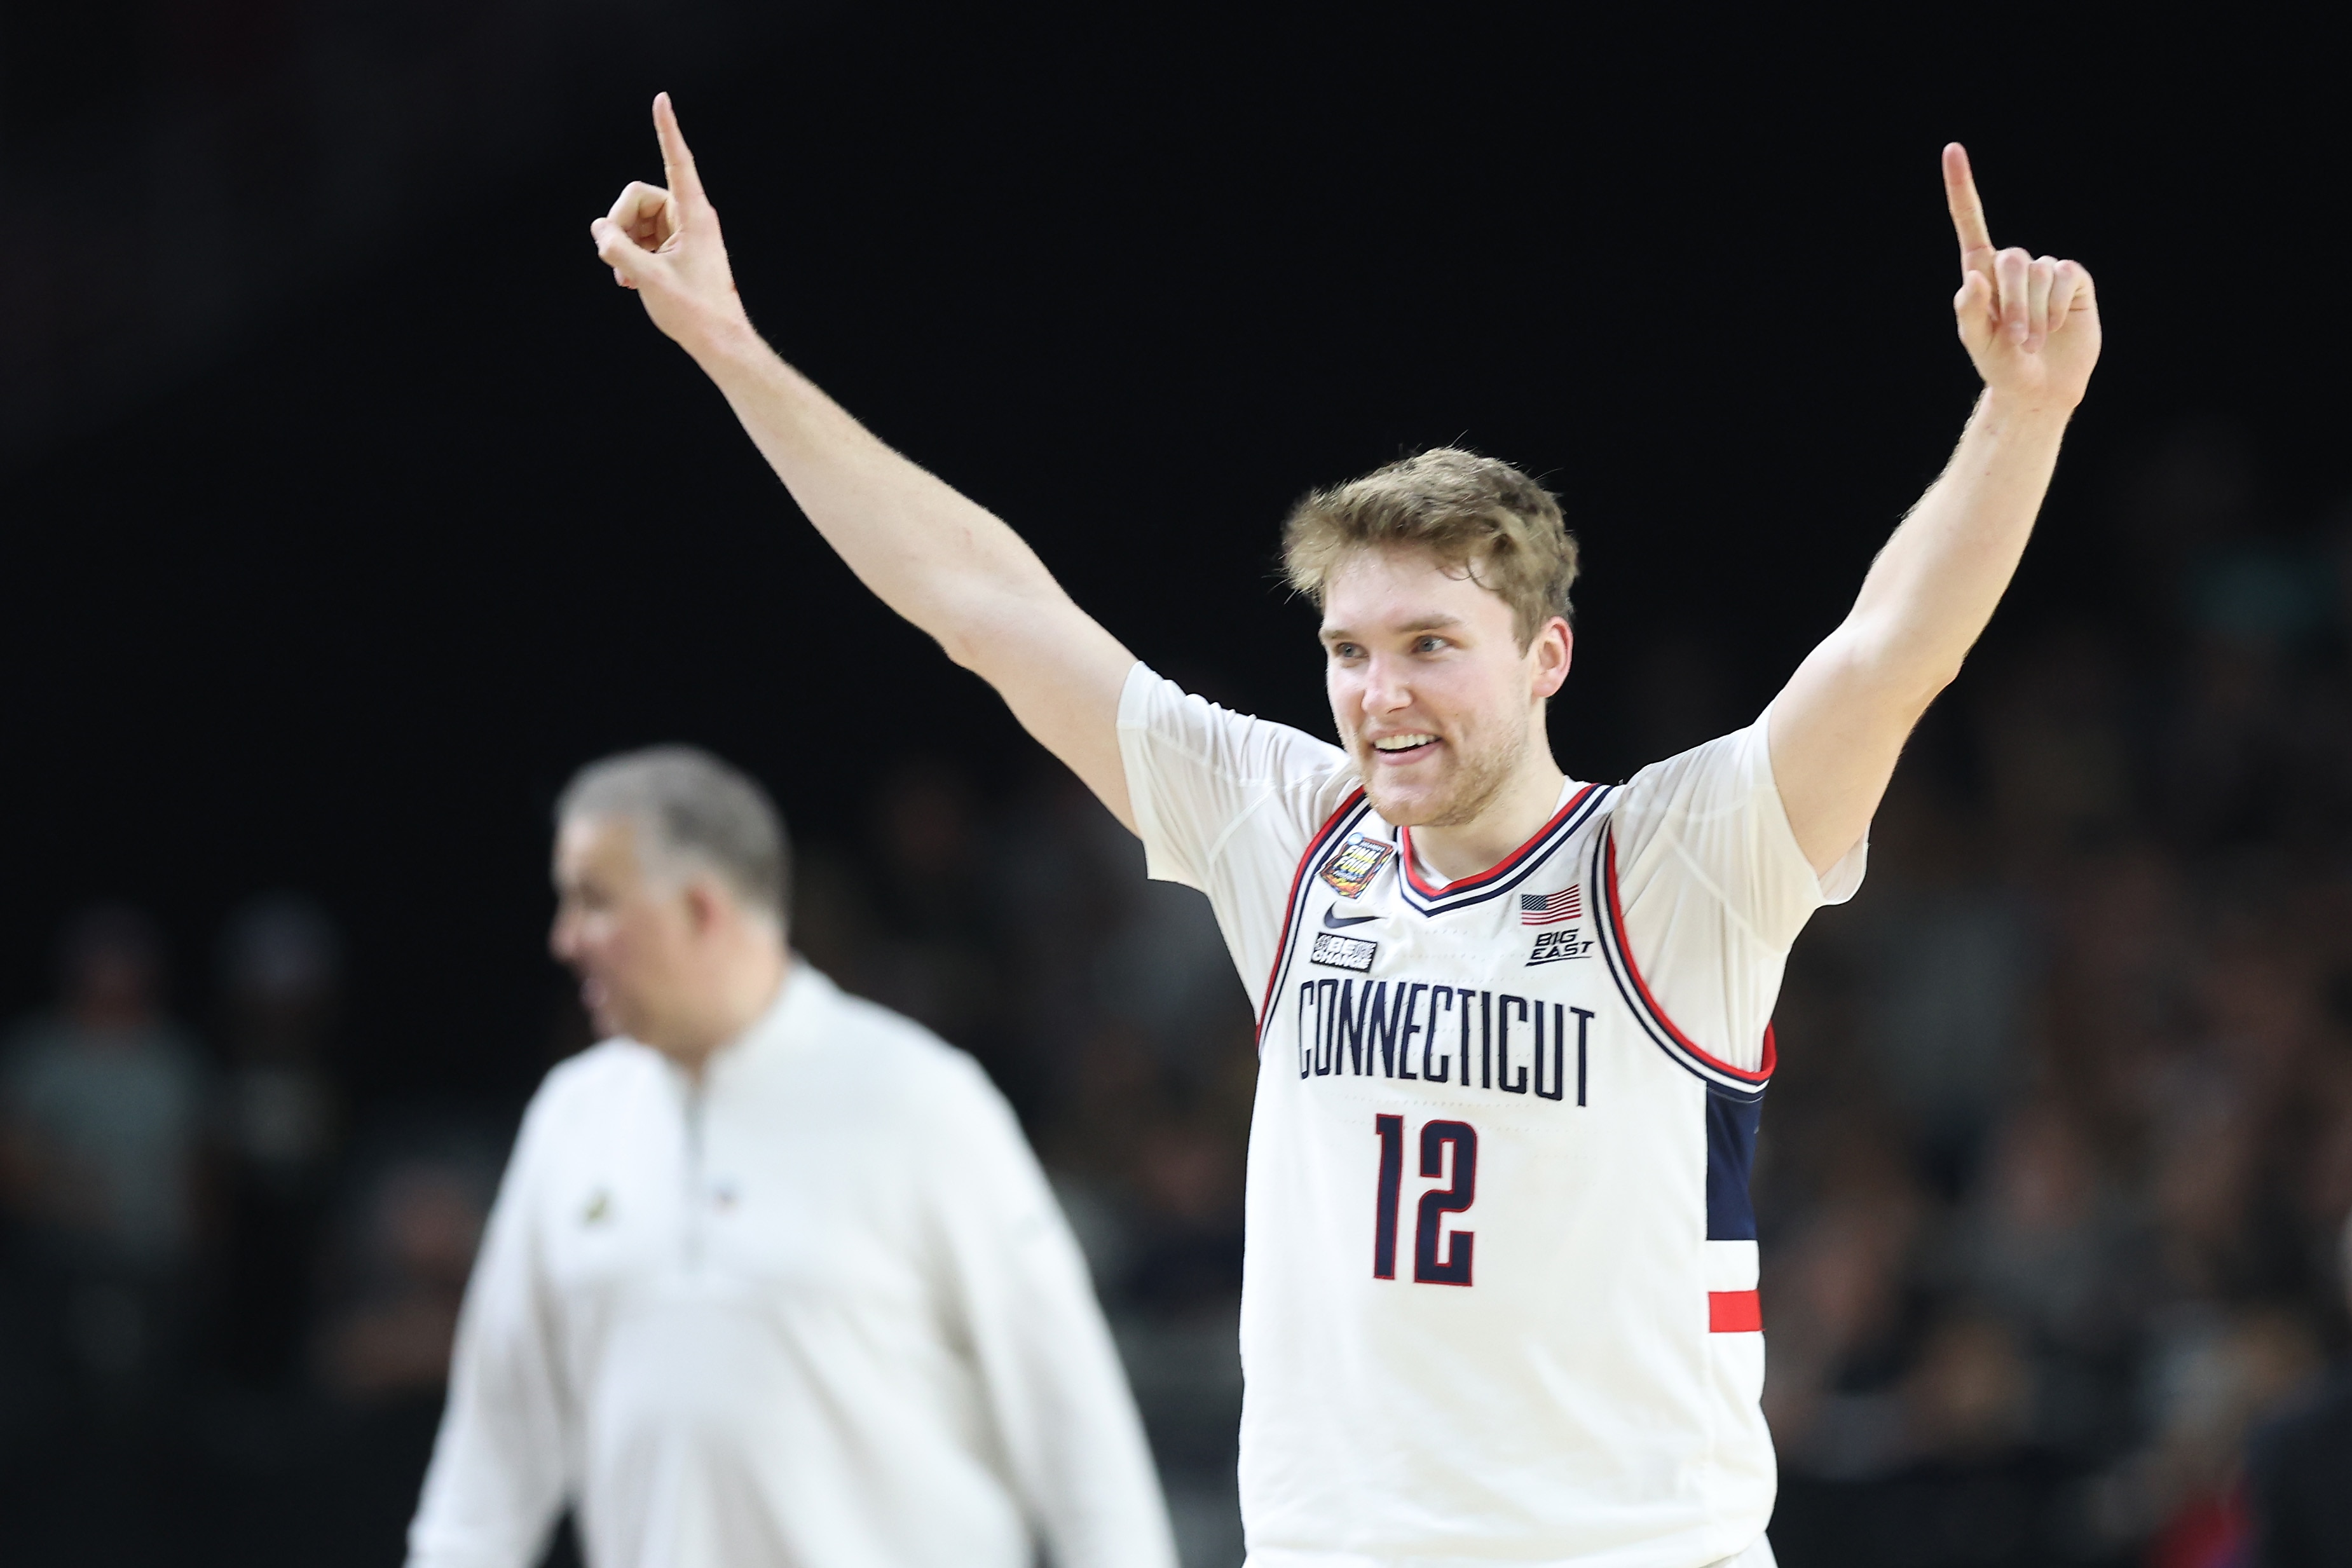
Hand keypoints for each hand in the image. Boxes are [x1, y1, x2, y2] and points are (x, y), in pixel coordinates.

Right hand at [590, 94, 749, 354]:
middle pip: (637, 198)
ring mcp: (682, 233)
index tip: (661, 99)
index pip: (677, 161)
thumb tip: (598, 227)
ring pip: (636, 220)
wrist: (718, 342)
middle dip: (619, 225)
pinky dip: (631, 256)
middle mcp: (690, 217)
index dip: (666, 130)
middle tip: (614, 259)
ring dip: (623, 246)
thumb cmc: (693, 312)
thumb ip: (616, 248)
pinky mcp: (676, 249)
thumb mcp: (646, 278)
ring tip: (627, 279)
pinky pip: (642, 238)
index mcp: (694, 214)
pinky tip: (630, 282)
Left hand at [1944, 143, 2099, 410]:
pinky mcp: (2074, 280)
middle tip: (2017, 340)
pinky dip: (2058, 305)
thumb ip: (1971, 312)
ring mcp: (2046, 271)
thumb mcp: (1978, 344)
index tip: (1952, 150)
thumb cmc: (2002, 365)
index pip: (1971, 223)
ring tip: (2034, 340)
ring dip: (2036, 313)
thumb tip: (1974, 277)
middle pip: (2013, 260)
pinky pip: (2066, 277)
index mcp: (1982, 274)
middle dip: (2014, 304)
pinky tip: (2056, 326)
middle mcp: (2014, 266)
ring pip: (2040, 273)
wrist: (2039, 387)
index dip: (1962, 187)